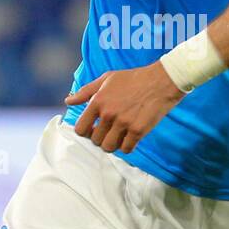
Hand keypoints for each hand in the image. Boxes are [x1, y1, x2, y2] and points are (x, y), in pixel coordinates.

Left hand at [65, 62, 185, 152]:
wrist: (161, 81)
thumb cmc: (133, 78)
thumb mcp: (106, 79)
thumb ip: (85, 91)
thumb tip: (68, 101)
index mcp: (98, 101)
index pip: (80, 129)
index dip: (85, 132)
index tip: (93, 129)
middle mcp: (108, 113)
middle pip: (95, 140)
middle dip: (100, 138)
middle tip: (109, 132)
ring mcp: (123, 123)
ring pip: (109, 147)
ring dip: (112, 145)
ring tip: (118, 136)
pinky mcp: (138, 131)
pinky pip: (126, 149)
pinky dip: (127, 147)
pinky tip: (130, 138)